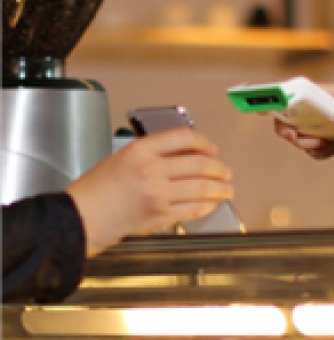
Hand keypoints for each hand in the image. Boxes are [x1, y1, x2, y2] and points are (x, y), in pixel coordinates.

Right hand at [67, 128, 233, 256]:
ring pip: (202, 187)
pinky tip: (212, 203)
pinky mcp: (161, 215)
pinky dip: (208, 205)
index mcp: (141, 150)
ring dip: (221, 188)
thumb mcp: (123, 157)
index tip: (212, 149)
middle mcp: (152, 169)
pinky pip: (194, 208)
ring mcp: (159, 193)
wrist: (81, 218)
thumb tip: (186, 155)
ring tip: (227, 189)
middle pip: (200, 164)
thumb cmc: (96, 189)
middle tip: (226, 171)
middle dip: (220, 168)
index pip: (184, 138)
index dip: (204, 143)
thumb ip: (153, 153)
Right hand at [274, 83, 333, 158]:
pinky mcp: (332, 138)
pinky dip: (319, 154)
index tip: (257, 106)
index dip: (273, 97)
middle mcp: (322, 106)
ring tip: (327, 147)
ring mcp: (325, 122)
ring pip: (299, 135)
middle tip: (298, 139)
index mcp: (327, 92)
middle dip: (288, 130)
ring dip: (306, 145)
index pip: (294, 90)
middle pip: (289, 117)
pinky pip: (314, 149)